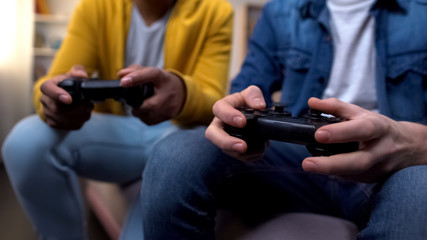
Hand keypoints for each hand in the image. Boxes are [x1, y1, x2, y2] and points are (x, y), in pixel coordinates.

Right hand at [40, 65, 93, 129]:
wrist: (61, 98)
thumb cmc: (67, 85)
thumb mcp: (72, 75)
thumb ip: (78, 72)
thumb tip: (82, 75)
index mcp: (48, 86)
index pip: (48, 89)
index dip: (57, 94)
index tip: (69, 99)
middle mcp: (45, 100)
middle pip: (57, 109)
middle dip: (77, 108)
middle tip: (89, 105)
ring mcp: (48, 113)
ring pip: (64, 119)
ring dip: (80, 116)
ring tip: (88, 110)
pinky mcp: (53, 123)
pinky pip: (66, 126)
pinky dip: (78, 122)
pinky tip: (83, 116)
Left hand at [118, 65, 185, 124]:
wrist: (181, 94)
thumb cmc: (162, 82)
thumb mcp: (151, 72)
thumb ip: (135, 71)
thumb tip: (120, 75)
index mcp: (163, 78)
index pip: (152, 74)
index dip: (137, 77)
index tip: (123, 82)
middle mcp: (168, 93)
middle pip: (149, 104)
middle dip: (136, 104)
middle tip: (133, 99)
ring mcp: (169, 107)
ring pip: (146, 114)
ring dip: (138, 110)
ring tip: (141, 103)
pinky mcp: (167, 117)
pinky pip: (148, 120)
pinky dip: (144, 116)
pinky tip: (147, 110)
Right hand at [205, 85, 267, 161]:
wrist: (252, 117)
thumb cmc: (247, 103)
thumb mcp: (251, 93)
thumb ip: (254, 95)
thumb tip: (259, 106)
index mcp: (223, 107)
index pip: (219, 109)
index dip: (228, 116)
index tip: (243, 122)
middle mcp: (219, 124)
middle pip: (212, 135)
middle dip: (226, 142)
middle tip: (242, 146)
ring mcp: (223, 138)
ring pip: (227, 149)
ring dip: (243, 152)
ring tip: (260, 148)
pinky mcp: (231, 150)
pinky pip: (237, 156)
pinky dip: (250, 156)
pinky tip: (259, 150)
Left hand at [302, 97, 426, 182]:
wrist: (408, 147)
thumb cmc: (379, 127)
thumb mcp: (360, 113)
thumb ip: (335, 107)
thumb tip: (311, 102)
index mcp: (378, 128)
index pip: (361, 130)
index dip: (340, 133)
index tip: (319, 135)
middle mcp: (381, 150)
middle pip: (358, 161)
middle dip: (331, 164)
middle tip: (307, 163)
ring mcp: (378, 168)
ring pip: (353, 174)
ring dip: (329, 171)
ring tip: (310, 166)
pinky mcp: (373, 179)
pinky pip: (351, 178)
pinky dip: (336, 174)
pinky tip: (324, 169)